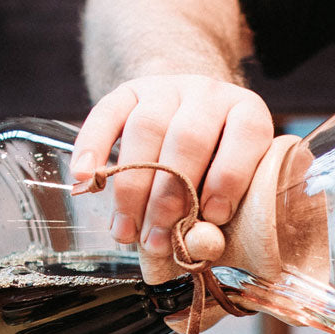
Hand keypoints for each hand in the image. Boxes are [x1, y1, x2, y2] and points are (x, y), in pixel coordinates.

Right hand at [70, 74, 273, 250]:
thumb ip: (224, 213)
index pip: (245, 136)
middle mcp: (210, 93)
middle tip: (156, 240)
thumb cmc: (217, 164)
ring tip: (126, 231)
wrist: (191, 112)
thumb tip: (199, 245)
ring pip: (146, 129)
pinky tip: (86, 180)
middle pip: (188, 138)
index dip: (229, 178)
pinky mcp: (129, 91)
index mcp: (248, 113)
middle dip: (169, 197)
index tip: (213, 217)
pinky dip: (92, 147)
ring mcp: (167, 88)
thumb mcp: (234, 182)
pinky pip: (106, 113)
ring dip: (131, 188)